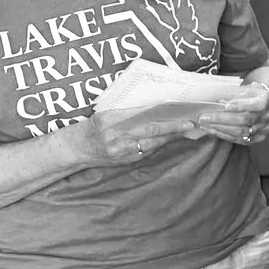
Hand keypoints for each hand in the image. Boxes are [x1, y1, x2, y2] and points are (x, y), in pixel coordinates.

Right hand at [72, 108, 204, 167]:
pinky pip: (147, 152)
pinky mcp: (125, 161)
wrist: (77, 149)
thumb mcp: (107, 113)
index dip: (162, 116)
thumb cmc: (93, 126)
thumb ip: (128, 112)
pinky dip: (161, 145)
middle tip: (190, 124)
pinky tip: (171, 139)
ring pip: (152, 144)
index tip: (179, 113)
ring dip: (170, 138)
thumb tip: (156, 107)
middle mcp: (116, 137)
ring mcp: (121, 151)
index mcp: (111, 120)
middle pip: (150, 132)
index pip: (142, 116)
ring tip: (187, 131)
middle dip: (172, 128)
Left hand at [192, 76, 268, 147]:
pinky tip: (212, 131)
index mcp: (266, 100)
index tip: (224, 105)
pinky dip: (224, 135)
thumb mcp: (244, 89)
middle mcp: (267, 115)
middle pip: (245, 119)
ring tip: (205, 124)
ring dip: (220, 129)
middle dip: (222, 119)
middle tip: (204, 117)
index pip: (256, 104)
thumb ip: (232, 94)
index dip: (240, 105)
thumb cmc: (250, 94)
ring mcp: (264, 128)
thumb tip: (214, 102)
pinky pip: (240, 140)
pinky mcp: (258, 138)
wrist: (262, 102)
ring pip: (241, 132)